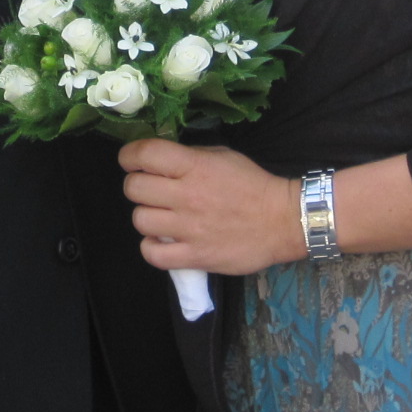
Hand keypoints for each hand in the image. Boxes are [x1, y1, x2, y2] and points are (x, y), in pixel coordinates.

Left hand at [119, 139, 297, 275]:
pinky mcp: (194, 256)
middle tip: (149, 190)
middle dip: (136, 185)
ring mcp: (189, 229)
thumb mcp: (222, 156)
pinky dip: (152, 248)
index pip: (145, 154)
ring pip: (140, 220)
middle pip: (134, 188)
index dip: (129, 156)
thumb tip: (160, 160)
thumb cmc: (252, 184)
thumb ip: (190, 156)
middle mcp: (187, 196)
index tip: (130, 161)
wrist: (283, 221)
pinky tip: (162, 241)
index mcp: (194, 166)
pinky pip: (152, 254)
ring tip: (160, 216)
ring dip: (146, 216)